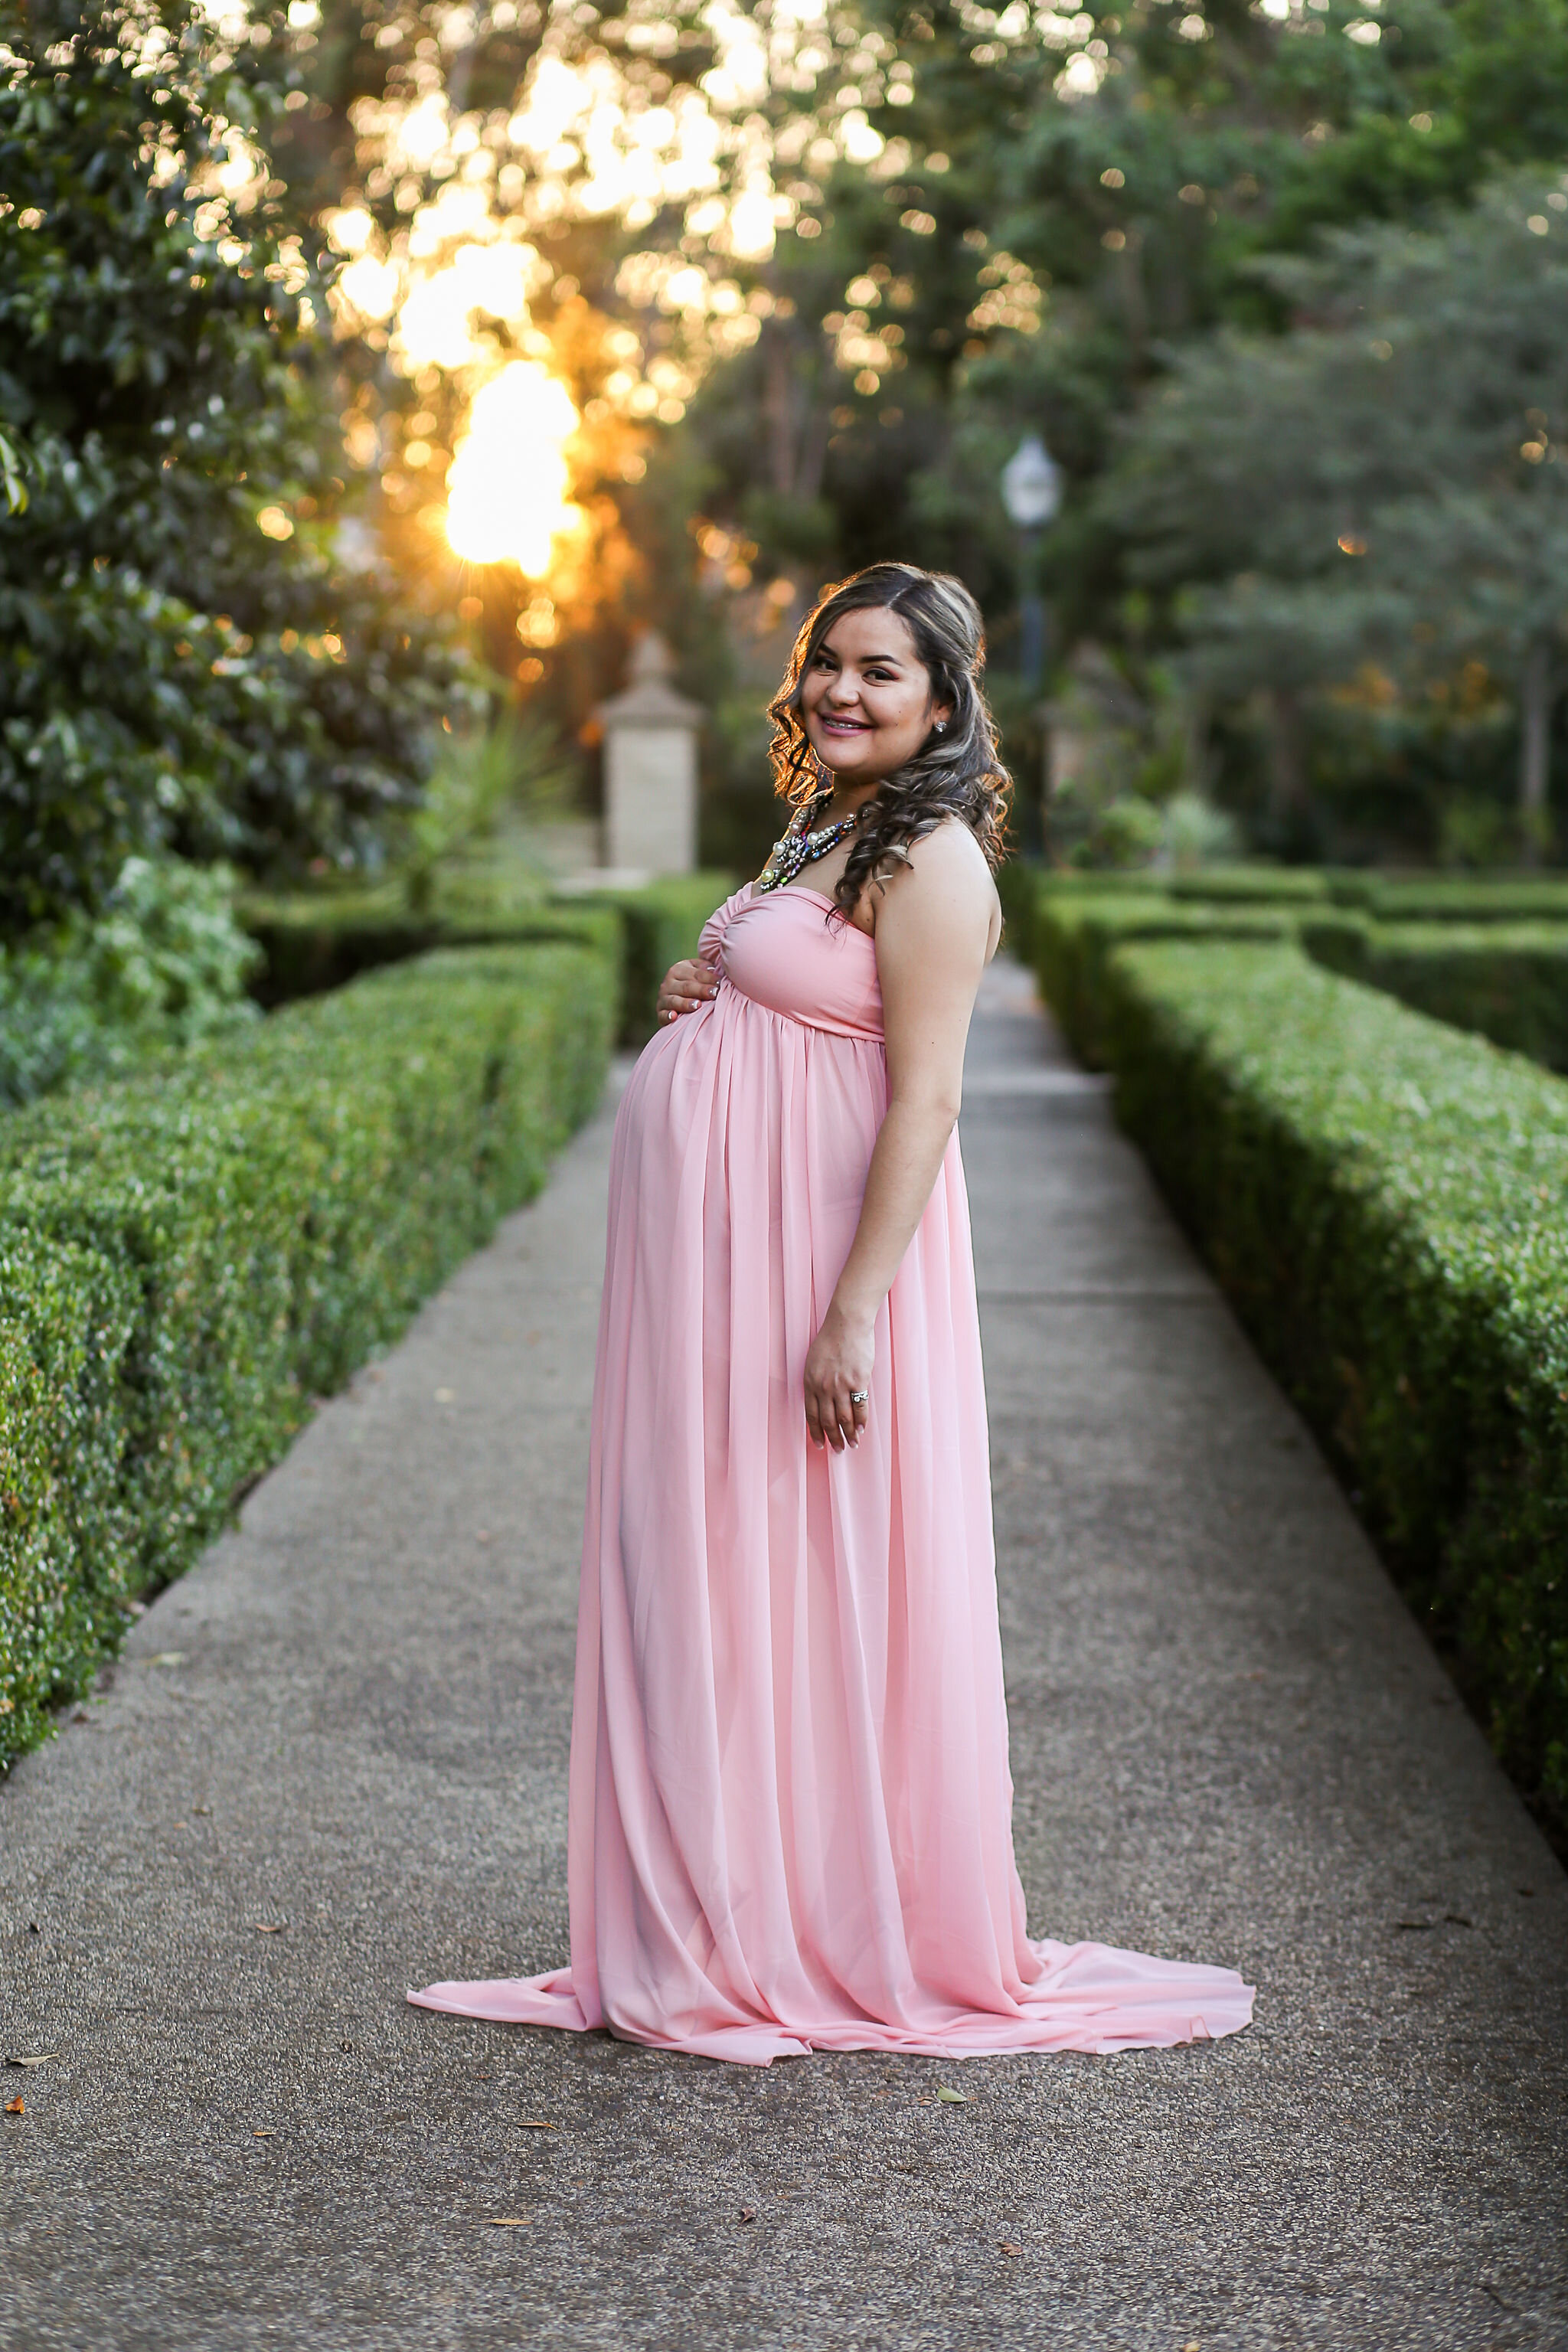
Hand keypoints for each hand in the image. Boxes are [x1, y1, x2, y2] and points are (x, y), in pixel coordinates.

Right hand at [656, 957, 717, 1025]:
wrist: (677, 998)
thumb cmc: (693, 984)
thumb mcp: (697, 972)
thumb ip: (706, 969)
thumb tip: (715, 970)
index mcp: (678, 969)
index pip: (696, 974)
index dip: (709, 978)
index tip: (720, 983)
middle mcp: (668, 983)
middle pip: (686, 987)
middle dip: (701, 990)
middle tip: (714, 993)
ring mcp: (663, 998)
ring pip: (674, 1000)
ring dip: (685, 1003)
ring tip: (698, 1005)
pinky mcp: (660, 1012)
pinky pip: (662, 1015)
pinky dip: (667, 1016)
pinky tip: (674, 1017)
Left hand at [803, 1307, 872, 1453]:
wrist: (847, 1324)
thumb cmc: (830, 1340)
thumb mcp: (814, 1362)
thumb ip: (816, 1382)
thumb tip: (822, 1402)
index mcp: (810, 1382)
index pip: (811, 1415)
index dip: (816, 1432)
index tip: (819, 1445)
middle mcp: (824, 1387)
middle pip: (828, 1421)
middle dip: (833, 1438)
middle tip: (838, 1450)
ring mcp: (841, 1385)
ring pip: (844, 1418)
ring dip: (849, 1434)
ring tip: (853, 1444)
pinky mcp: (858, 1381)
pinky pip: (860, 1406)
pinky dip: (861, 1421)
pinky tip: (862, 1429)